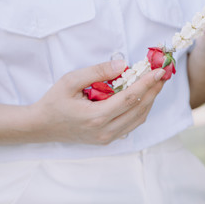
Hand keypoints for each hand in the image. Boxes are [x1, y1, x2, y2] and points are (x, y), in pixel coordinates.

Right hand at [31, 60, 165, 144]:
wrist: (41, 126)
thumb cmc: (54, 101)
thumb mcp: (71, 80)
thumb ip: (98, 71)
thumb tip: (123, 65)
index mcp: (96, 117)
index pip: (129, 98)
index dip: (147, 84)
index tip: (159, 71)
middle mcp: (105, 131)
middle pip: (139, 109)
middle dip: (153, 90)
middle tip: (163, 73)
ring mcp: (107, 138)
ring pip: (139, 118)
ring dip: (150, 100)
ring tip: (156, 82)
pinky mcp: (108, 139)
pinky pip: (132, 124)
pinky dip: (141, 109)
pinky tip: (143, 95)